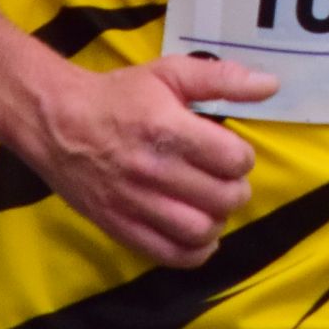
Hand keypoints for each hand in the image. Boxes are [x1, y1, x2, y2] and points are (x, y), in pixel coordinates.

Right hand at [23, 55, 278, 267]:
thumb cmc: (118, 96)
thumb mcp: (169, 73)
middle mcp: (152, 170)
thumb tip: (271, 84)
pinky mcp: (120, 227)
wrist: (57, 122)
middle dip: (235, 189)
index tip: (229, 151)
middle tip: (224, 179)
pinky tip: (196, 233)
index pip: (233, 160)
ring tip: (209, 204)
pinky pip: (171, 255)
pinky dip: (195, 251)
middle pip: (223, 198)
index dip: (241, 156)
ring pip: (201, 231)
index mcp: (167, 129)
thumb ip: (221, 78)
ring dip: (217, 220)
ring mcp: (135, 203)